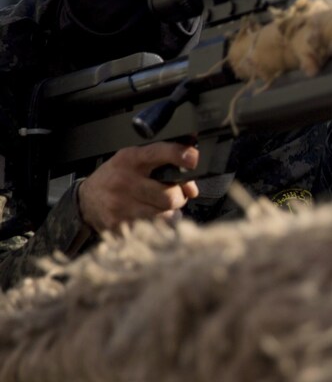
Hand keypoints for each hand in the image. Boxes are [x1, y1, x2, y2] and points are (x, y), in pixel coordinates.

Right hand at [77, 142, 199, 233]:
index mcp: (130, 160)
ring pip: (165, 217)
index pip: (158, 153)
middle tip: (174, 195)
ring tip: (160, 207)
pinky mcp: (119, 227)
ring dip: (170, 213)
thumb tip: (192, 188)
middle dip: (179, 197)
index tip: (193, 159)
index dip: (179, 155)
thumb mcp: (136, 162)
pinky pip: (154, 230)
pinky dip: (159, 226)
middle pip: (169, 196)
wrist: (86, 200)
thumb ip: (166, 166)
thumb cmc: (117, 177)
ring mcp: (120, 207)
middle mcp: (124, 182)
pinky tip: (150, 218)